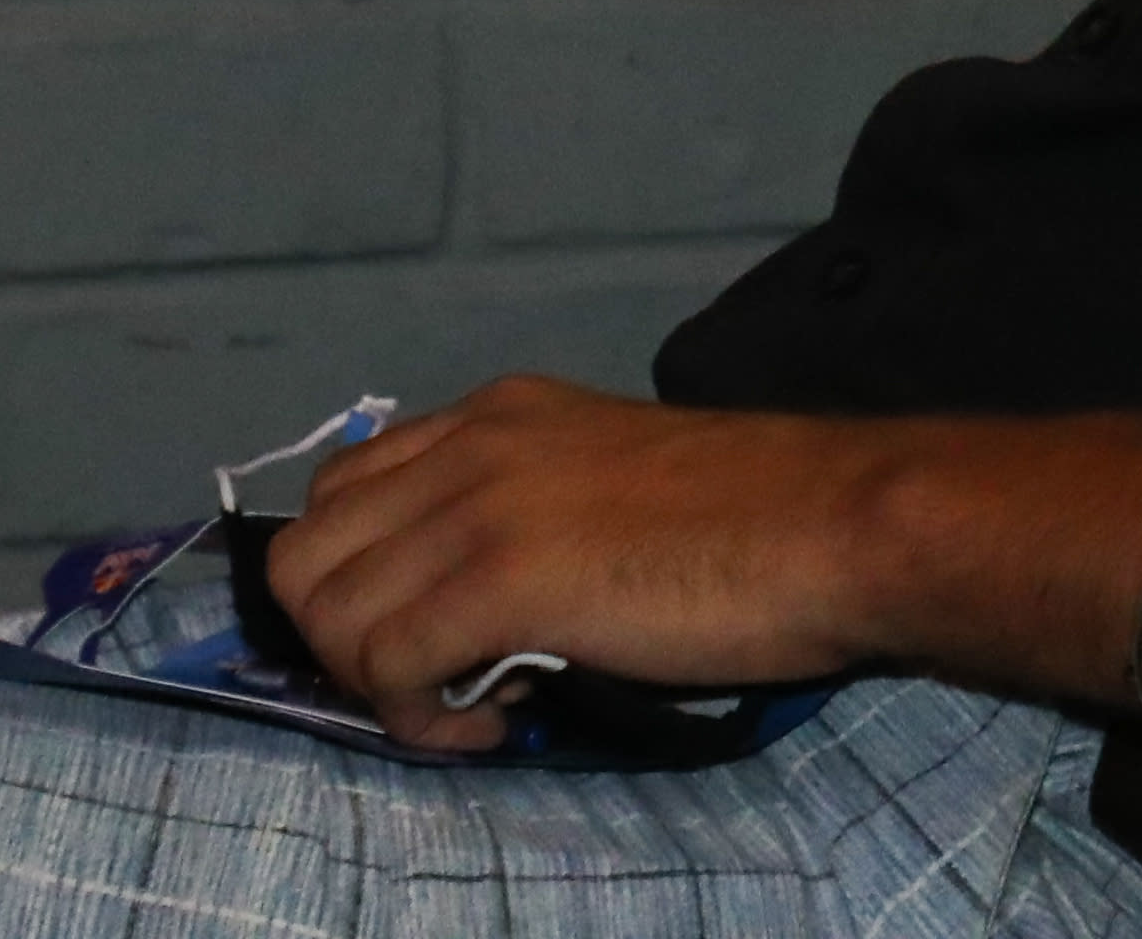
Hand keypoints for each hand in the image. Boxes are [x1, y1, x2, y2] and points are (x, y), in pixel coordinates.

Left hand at [259, 378, 894, 747]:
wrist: (835, 523)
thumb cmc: (754, 518)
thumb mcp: (609, 482)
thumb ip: (531, 512)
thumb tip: (473, 604)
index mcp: (496, 414)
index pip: (343, 493)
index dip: (360, 581)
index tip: (428, 636)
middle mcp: (469, 443)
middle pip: (307, 554)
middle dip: (347, 639)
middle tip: (433, 681)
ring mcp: (479, 504)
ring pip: (330, 612)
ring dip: (381, 685)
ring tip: (471, 707)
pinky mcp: (501, 576)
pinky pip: (385, 666)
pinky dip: (419, 720)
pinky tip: (490, 727)